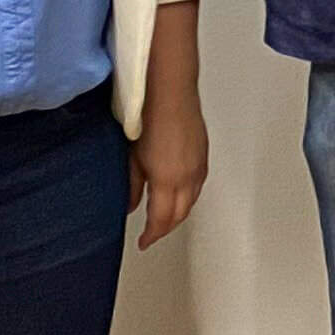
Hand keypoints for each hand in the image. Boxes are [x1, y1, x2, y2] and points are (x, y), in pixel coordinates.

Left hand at [131, 89, 209, 250]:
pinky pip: (198, 186)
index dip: (152, 235)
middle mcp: (188, 177)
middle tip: (153, 233)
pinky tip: (179, 194)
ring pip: (192, 202)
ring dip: (179, 214)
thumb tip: (130, 205)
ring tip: (165, 217)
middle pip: (180, 215)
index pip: (161, 220)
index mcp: (167, 181)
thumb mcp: (132, 157)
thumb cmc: (149, 117)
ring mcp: (199, 166)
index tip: (144, 242)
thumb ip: (131, 186)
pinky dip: (189, 197)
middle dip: (166, 228)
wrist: (171, 92)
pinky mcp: (204, 155)